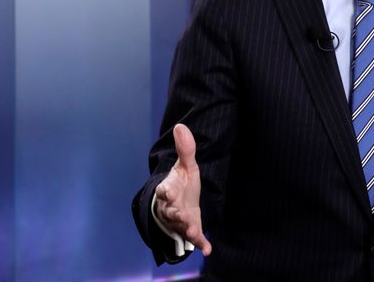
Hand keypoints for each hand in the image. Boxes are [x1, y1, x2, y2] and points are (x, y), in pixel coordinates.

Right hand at [154, 123, 211, 255]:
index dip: (166, 191)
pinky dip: (201, 244)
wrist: (180, 204)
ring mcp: (181, 220)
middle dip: (175, 213)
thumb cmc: (182, 184)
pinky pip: (196, 238)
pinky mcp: (192, 229)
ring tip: (193, 231)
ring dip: (187, 228)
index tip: (167, 191)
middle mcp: (172, 207)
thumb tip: (180, 125)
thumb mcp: (186, 166)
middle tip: (180, 214)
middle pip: (171, 211)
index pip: (164, 190)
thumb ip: (186, 149)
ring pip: (181, 226)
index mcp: (169, 190)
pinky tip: (208, 249)